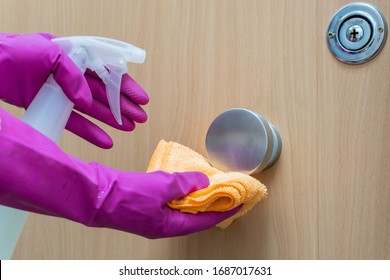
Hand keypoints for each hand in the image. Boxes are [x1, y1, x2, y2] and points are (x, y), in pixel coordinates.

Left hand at [0, 32, 147, 147]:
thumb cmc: (14, 53)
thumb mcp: (48, 54)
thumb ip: (72, 75)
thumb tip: (88, 100)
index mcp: (75, 57)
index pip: (108, 73)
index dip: (125, 86)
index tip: (141, 99)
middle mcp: (71, 77)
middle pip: (105, 93)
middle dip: (123, 106)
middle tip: (140, 118)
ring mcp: (61, 94)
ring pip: (93, 109)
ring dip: (112, 119)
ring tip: (129, 128)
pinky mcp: (50, 108)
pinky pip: (74, 123)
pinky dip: (90, 132)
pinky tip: (106, 140)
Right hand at [0, 109, 238, 237]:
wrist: (94, 195)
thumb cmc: (124, 196)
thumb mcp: (160, 187)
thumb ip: (184, 183)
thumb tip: (203, 180)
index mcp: (170, 226)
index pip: (205, 221)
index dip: (224, 211)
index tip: (239, 202)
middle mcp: (164, 225)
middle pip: (195, 216)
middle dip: (212, 204)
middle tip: (226, 192)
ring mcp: (153, 217)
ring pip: (182, 209)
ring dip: (196, 198)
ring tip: (209, 185)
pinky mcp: (145, 206)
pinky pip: (170, 202)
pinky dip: (181, 193)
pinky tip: (183, 182)